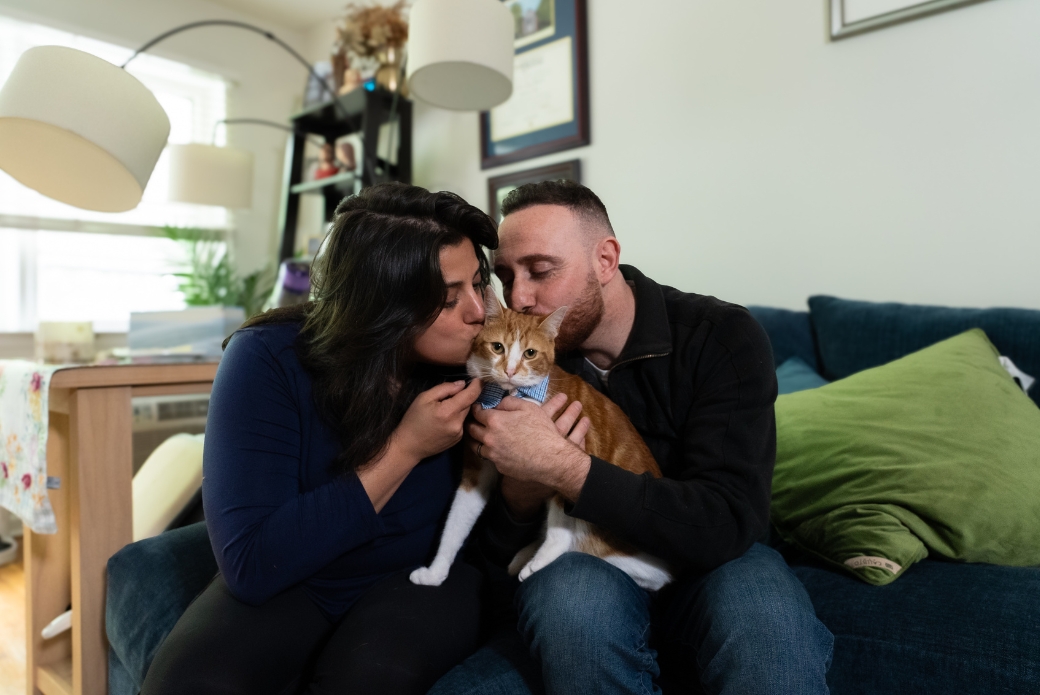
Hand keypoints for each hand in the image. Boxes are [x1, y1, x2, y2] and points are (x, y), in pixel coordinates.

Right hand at [395, 379, 482, 460]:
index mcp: (448, 411)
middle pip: (468, 404)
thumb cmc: (413, 419)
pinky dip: (456, 418)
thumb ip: (445, 389)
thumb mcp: (424, 398)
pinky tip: (444, 421)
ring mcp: (459, 433)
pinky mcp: (458, 439)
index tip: (478, 378)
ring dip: (459, 408)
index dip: (476, 385)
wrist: (409, 446)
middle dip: (462, 397)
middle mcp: (457, 423)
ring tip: (443, 410)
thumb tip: (462, 384)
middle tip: (448, 396)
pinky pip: (461, 423)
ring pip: (465, 414)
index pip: (470, 395)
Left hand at [468, 393, 591, 501]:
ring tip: (482, 436)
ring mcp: (493, 454)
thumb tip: (497, 404)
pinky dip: (491, 452)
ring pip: (476, 446)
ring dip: (477, 439)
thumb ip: (509, 402)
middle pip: (471, 429)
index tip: (477, 408)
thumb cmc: (542, 431)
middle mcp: (489, 438)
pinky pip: (490, 458)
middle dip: (471, 423)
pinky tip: (499, 450)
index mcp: (494, 421)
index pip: (476, 412)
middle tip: (475, 421)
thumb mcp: (528, 407)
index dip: (476, 408)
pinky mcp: (499, 467)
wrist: (551, 459)